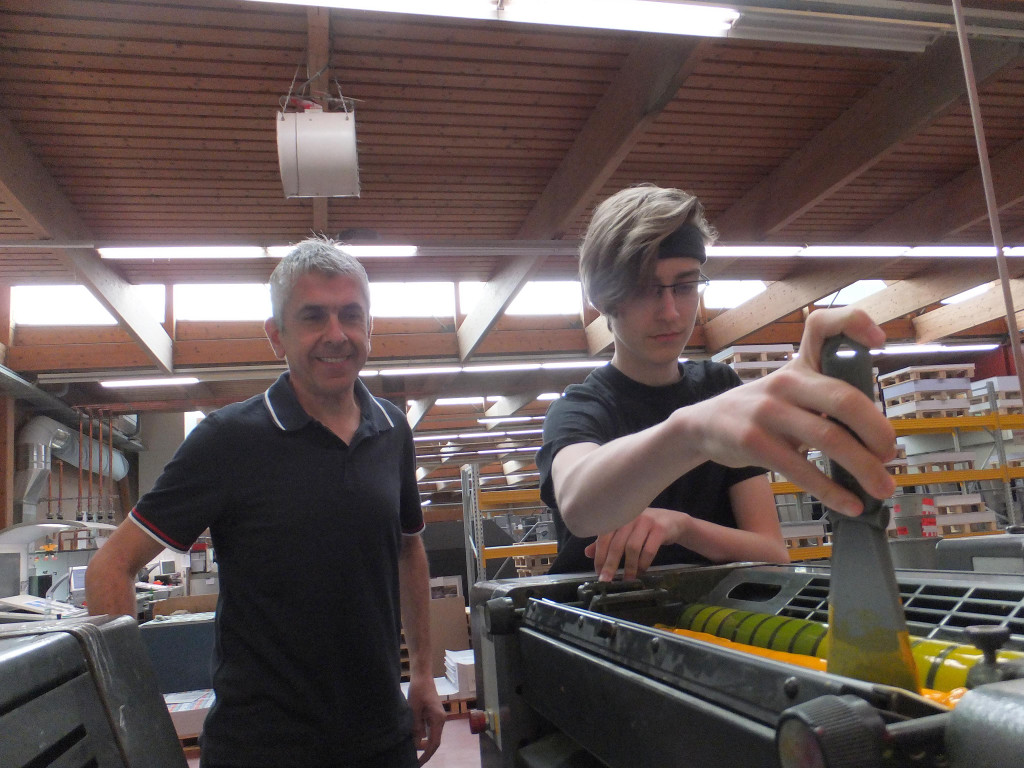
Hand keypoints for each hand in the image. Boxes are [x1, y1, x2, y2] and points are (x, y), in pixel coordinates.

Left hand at [406, 674, 444, 764]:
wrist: (422, 676)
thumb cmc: (418, 690)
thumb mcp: (414, 709)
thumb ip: (416, 727)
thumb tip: (416, 745)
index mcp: (438, 719)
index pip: (434, 743)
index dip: (426, 755)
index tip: (418, 763)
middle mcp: (441, 720)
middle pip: (434, 741)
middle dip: (425, 752)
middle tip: (414, 761)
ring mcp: (438, 717)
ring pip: (431, 736)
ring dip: (423, 744)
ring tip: (412, 752)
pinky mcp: (434, 715)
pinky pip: (429, 730)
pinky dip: (422, 736)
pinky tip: (414, 739)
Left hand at [584, 507, 687, 580]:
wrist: (674, 522)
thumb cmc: (644, 527)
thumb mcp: (625, 532)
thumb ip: (607, 541)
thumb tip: (587, 553)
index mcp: (618, 517)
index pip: (604, 537)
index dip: (599, 556)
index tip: (598, 573)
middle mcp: (630, 516)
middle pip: (617, 543)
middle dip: (610, 564)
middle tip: (606, 581)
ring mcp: (646, 521)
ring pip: (632, 547)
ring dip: (629, 567)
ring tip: (627, 580)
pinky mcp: (660, 529)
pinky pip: (649, 550)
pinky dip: (643, 563)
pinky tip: (641, 571)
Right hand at [688, 307, 896, 517]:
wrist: (704, 425)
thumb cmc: (763, 411)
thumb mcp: (789, 390)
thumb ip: (828, 398)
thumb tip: (880, 436)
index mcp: (799, 365)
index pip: (822, 325)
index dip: (855, 324)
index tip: (880, 344)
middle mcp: (785, 382)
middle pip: (844, 399)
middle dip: (878, 432)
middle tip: (891, 455)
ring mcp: (766, 411)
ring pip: (829, 440)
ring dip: (864, 468)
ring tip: (883, 488)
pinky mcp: (753, 442)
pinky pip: (802, 469)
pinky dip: (832, 491)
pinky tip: (850, 504)